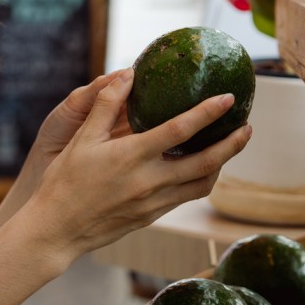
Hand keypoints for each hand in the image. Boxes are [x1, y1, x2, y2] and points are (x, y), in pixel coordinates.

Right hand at [23, 69, 251, 267]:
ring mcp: (154, 203)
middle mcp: (149, 181)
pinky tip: (203, 166)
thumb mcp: (82, 138)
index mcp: (132, 157)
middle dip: (232, 144)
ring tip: (231, 146)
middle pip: (206, 162)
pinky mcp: (153, 216)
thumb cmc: (64, 181)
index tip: (228, 98)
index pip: (180, 130)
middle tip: (247, 127)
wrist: (58, 230)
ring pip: (202, 184)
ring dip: (222, 164)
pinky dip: (202, 180)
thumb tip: (127, 74)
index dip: (208, 112)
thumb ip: (106, 104)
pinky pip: (187, 196)